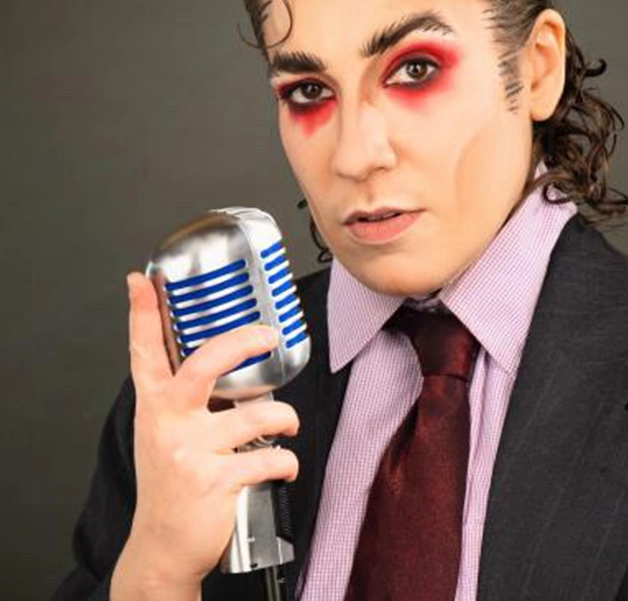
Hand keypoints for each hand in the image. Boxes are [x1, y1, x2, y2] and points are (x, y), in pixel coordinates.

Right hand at [110, 272, 298, 599]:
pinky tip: (282, 464)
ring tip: (285, 424)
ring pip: (258, 413)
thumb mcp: (164, 430)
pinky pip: (270, 456)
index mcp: (155, 404)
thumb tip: (222, 357)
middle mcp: (168, 421)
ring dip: (285, 417)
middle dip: (242, 342)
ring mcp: (189, 451)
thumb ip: (183, 395)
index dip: (142, 313)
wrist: (162, 546)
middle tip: (269, 335)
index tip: (141, 281)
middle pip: (204, 364)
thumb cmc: (171, 480)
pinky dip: (286, 461)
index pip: (144, 350)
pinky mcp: (213, 480)